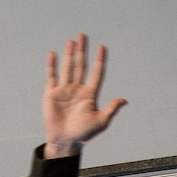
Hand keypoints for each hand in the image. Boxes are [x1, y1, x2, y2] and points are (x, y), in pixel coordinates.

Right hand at [44, 34, 125, 157]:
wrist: (65, 141)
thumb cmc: (84, 134)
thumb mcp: (100, 122)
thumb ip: (111, 109)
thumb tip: (124, 100)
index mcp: (90, 95)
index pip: (96, 73)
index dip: (100, 60)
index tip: (103, 47)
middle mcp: (78, 89)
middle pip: (81, 65)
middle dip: (83, 51)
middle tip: (83, 35)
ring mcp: (64, 90)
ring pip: (68, 68)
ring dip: (69, 54)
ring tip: (72, 41)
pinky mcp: (51, 94)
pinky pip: (52, 76)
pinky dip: (52, 65)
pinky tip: (53, 54)